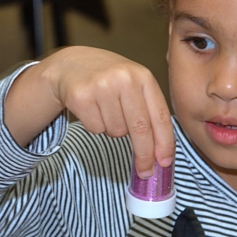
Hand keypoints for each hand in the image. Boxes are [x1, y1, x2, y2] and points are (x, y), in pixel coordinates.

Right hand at [4, 47, 174, 177]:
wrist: (71, 65)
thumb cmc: (108, 80)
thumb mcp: (133, 85)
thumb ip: (148, 111)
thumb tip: (160, 152)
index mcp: (143, 76)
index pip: (160, 116)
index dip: (164, 143)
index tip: (165, 162)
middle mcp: (124, 79)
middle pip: (140, 129)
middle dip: (144, 154)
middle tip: (145, 171)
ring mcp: (101, 86)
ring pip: (116, 132)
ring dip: (113, 130)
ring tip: (107, 111)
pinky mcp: (81, 96)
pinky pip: (96, 129)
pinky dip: (96, 126)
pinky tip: (93, 109)